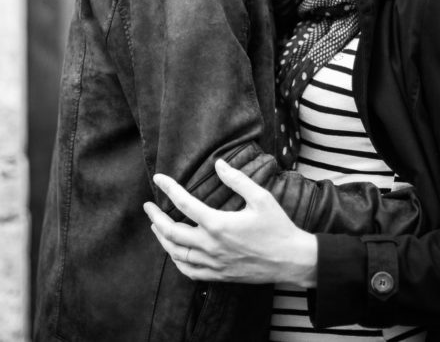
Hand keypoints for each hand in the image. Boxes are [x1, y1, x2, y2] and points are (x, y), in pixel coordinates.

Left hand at [143, 158, 317, 285]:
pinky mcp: (219, 275)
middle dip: (155, 218)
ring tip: (156, 227)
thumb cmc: (278, 228)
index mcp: (218, 224)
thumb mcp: (261, 198)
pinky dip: (176, 261)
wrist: (292, 261)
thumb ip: (237, 180)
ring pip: (176, 254)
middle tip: (148, 206)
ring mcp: (213, 263)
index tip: (159, 179)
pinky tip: (174, 252)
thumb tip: (218, 164)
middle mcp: (211, 246)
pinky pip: (189, 272)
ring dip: (162, 239)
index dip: (168, 189)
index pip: (184, 203)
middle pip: (171, 232)